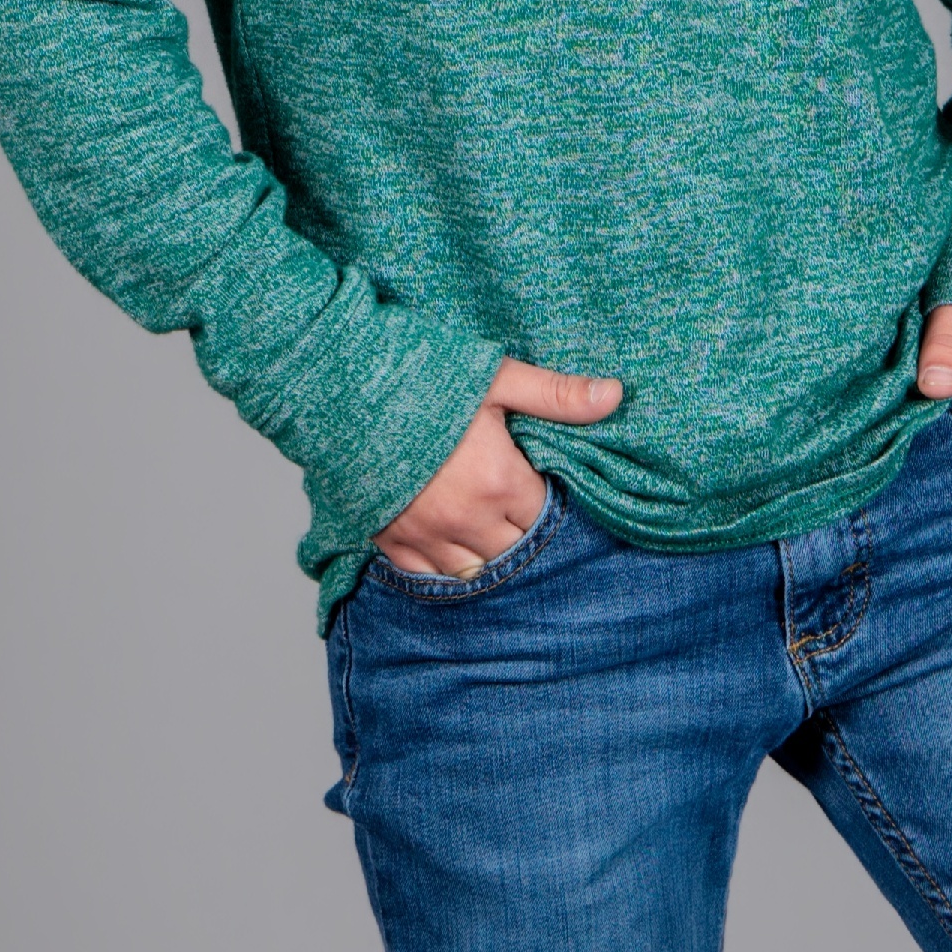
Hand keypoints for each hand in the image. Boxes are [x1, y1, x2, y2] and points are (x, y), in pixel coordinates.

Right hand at [371, 355, 624, 577]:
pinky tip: (449, 547)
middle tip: (511, 504)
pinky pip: (427, 576)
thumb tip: (615, 395)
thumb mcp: (495, 378)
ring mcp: (426, 535)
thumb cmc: (416, 375)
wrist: (336, 387)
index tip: (535, 480)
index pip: (544, 514)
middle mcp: (467, 519)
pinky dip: (444, 568)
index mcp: (500, 482)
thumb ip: (555, 394)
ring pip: (475, 571)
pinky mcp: (389, 540)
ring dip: (486, 555)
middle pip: (515, 550)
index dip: (544, 499)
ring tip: (486, 530)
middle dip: (520, 531)